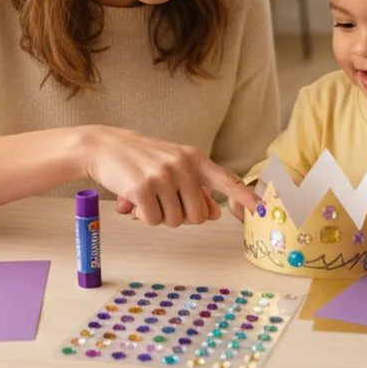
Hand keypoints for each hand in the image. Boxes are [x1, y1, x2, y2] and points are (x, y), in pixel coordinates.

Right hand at [80, 126, 259, 227]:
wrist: (104, 146)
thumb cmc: (141, 159)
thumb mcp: (172, 166)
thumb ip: (195, 188)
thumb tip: (216, 214)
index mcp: (194, 158)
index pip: (226, 180)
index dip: (245, 197)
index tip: (262, 209)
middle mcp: (182, 165)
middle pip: (198, 215)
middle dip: (181, 216)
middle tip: (163, 201)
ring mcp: (163, 176)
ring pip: (175, 221)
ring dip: (160, 217)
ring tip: (147, 197)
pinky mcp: (143, 188)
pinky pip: (153, 221)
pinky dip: (143, 218)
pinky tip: (134, 201)